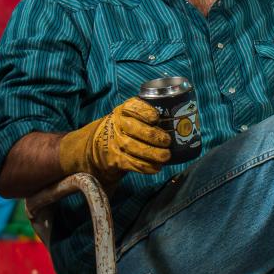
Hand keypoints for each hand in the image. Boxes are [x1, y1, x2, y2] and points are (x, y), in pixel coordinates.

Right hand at [57, 98, 173, 182]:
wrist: (95, 147)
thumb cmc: (122, 130)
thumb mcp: (128, 117)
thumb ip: (146, 117)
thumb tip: (177, 124)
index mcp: (123, 110)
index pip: (133, 106)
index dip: (145, 112)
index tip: (156, 118)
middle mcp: (117, 124)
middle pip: (135, 129)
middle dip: (154, 135)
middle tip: (167, 141)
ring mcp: (114, 142)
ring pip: (134, 148)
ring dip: (153, 153)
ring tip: (166, 156)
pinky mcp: (114, 159)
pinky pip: (131, 163)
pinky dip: (146, 166)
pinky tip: (156, 167)